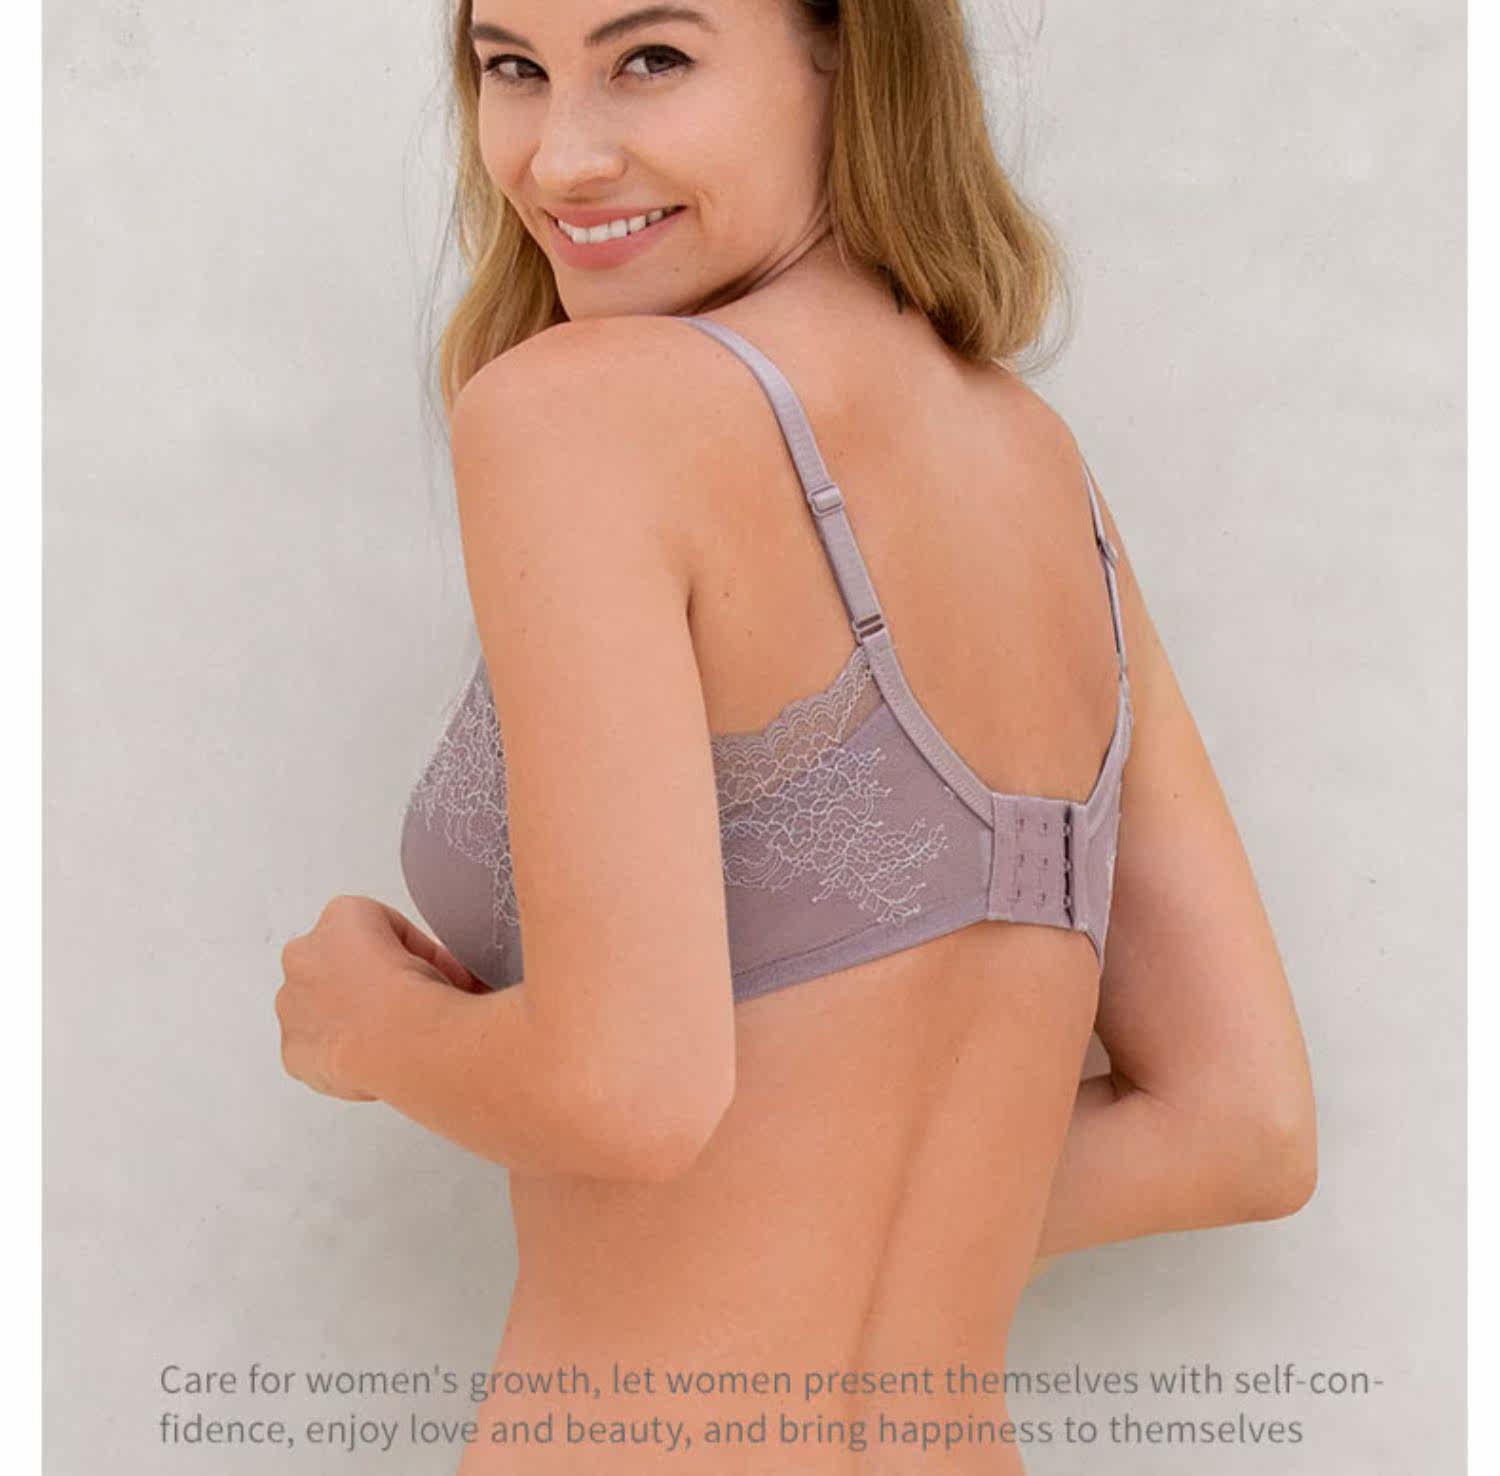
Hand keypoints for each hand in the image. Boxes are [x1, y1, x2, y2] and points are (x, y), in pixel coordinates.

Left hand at [276, 895, 487, 1100]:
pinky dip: (340, 1052)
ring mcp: (292, 1003)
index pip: (382, 928)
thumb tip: (449, 980)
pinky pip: (318, 1047)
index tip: (434, 976)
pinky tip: (370, 1057)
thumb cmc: (420, 996)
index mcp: (343, 915)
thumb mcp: (444, 953)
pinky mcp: (292, 1050)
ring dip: (350, 1016)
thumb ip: (431, 957)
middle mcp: (305, 953)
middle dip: (369, 982)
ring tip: (390, 1035)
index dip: (414, 955)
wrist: (403, 1042)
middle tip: (407, 1005)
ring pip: (323, 1005)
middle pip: (342, 964)